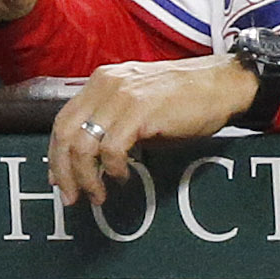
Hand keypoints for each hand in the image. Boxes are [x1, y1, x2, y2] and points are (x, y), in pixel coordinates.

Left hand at [48, 53, 257, 211]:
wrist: (222, 84)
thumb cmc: (185, 99)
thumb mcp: (139, 106)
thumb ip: (112, 124)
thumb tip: (91, 160)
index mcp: (101, 82)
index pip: (63, 120)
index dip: (56, 154)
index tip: (59, 179)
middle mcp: (106, 85)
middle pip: (66, 133)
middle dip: (64, 171)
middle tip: (72, 197)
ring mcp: (122, 95)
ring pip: (84, 144)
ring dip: (87, 177)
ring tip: (99, 194)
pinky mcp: (140, 110)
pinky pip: (112, 148)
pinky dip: (114, 169)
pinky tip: (124, 176)